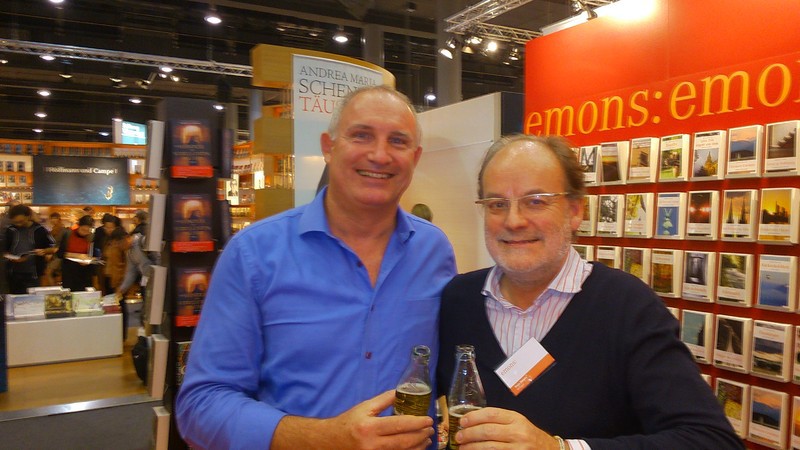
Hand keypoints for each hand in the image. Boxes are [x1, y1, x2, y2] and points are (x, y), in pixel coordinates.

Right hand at [272, 390, 433, 449]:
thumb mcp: (365, 407)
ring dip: (418, 446)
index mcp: (370, 427)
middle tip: (430, 429)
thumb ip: (384, 399)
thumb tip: (402, 391)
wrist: (332, 441)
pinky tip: (416, 448)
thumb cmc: (349, 422)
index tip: (428, 420)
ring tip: (427, 439)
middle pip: (403, 442)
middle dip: (421, 436)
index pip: (398, 425)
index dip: (416, 423)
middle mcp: (372, 444)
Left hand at [454, 407, 558, 449]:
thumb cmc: (529, 435)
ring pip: (489, 446)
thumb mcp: (517, 422)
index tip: (462, 421)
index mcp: (516, 418)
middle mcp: (518, 432)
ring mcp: (517, 448)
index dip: (474, 417)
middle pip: (488, 431)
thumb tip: (472, 420)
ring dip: (472, 447)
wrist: (549, 449)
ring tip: (462, 447)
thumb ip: (499, 420)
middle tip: (459, 436)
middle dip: (469, 434)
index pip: (491, 414)